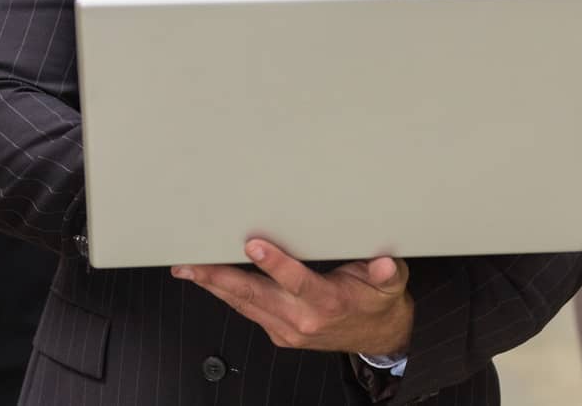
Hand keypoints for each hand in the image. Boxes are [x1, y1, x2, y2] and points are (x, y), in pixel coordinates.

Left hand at [173, 239, 412, 354]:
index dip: (275, 263)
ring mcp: (288, 329)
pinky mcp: (280, 332)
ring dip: (214, 287)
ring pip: (244, 306)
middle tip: (192, 263)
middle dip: (219, 278)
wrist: (379, 337)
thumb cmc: (379, 302)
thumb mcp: (392, 284)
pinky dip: (226, 296)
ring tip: (189, 269)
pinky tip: (210, 281)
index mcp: (329, 302)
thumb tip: (384, 264)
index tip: (254, 245)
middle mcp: (303, 319)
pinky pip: (248, 312)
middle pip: (255, 296)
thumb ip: (387, 272)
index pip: (296, 282)